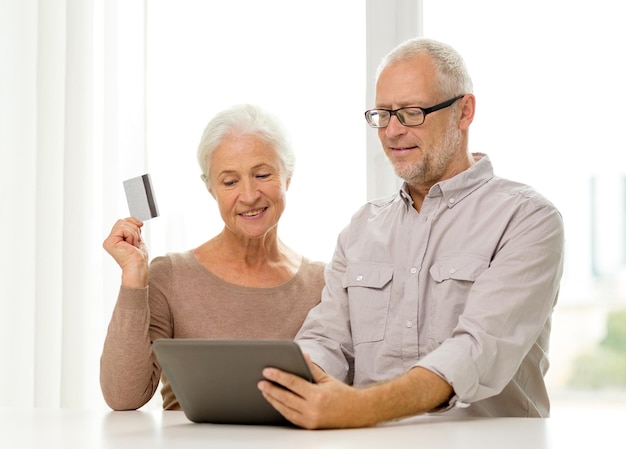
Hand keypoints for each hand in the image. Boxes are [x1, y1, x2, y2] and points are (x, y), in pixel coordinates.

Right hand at [103, 217, 148, 287]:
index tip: (138, 233)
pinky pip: (123, 229)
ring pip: (123, 224)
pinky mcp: (109, 242)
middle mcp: (110, 239)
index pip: (124, 221)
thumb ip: (134, 228)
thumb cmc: (138, 257)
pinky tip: (129, 245)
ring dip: (133, 235)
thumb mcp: (137, 238)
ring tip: (132, 245)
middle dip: (134, 230)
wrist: (138, 266)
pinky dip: (131, 236)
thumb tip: (137, 221)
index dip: (134, 223)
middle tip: (134, 243)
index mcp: (116, 238)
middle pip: (123, 221)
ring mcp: (109, 241)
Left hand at [257, 355, 374, 428]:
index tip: (267, 371)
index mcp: (318, 395)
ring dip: (273, 400)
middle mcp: (313, 409)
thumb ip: (312, 368)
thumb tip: (301, 356)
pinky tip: (275, 402)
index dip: (279, 376)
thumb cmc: (342, 394)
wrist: (357, 412)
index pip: (293, 383)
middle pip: (286, 398)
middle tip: (261, 382)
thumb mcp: (327, 379)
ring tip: (265, 391)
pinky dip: (282, 409)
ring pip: (285, 410)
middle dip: (271, 389)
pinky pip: (291, 417)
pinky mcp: (310, 427)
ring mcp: (311, 420)